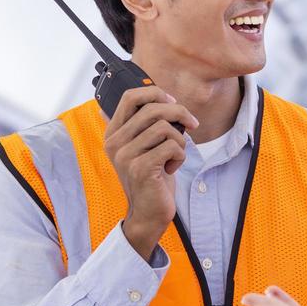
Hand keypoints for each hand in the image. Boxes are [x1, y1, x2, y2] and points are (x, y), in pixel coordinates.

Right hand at [102, 86, 197, 259]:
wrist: (149, 212)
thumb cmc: (153, 177)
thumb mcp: (146, 146)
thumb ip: (147, 124)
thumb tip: (159, 95)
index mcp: (114, 133)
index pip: (130, 96)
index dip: (156, 93)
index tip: (173, 103)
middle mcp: (115, 143)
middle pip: (153, 109)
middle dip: (180, 113)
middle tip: (192, 125)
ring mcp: (125, 156)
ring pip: (165, 128)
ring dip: (180, 140)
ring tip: (175, 155)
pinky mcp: (140, 168)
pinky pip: (172, 146)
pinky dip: (180, 156)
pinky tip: (172, 168)